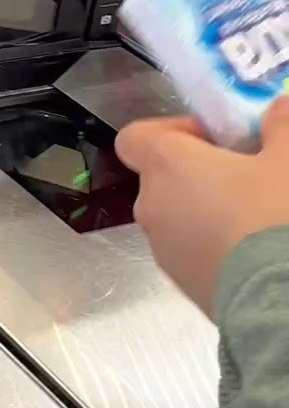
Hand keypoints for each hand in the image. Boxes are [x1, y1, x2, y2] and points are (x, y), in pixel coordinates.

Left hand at [116, 96, 288, 316]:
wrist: (278, 301)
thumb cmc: (275, 216)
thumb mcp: (288, 159)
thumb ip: (281, 124)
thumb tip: (279, 106)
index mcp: (166, 164)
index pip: (135, 137)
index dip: (170, 132)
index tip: (211, 138)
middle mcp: (152, 204)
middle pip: (162, 177)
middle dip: (199, 172)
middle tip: (246, 174)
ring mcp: (163, 249)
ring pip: (177, 216)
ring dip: (206, 209)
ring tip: (256, 215)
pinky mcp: (182, 284)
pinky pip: (191, 251)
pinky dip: (213, 244)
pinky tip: (254, 250)